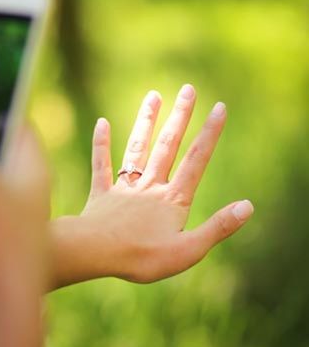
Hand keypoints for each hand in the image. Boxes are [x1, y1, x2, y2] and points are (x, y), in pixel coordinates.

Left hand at [52, 85, 252, 284]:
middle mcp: (150, 187)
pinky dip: (101, 144)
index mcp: (173, 199)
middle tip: (188, 89)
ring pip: (137, 149)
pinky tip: (102, 123)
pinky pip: (101, 165)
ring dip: (146, 122)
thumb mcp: (189, 249)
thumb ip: (218, 227)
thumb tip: (248, 206)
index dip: (210, 134)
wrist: (97, 254)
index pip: (196, 161)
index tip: (219, 107)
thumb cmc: (144, 257)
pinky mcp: (101, 195)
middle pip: (168, 146)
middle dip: (180, 117)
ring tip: (153, 95)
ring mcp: (124, 189)